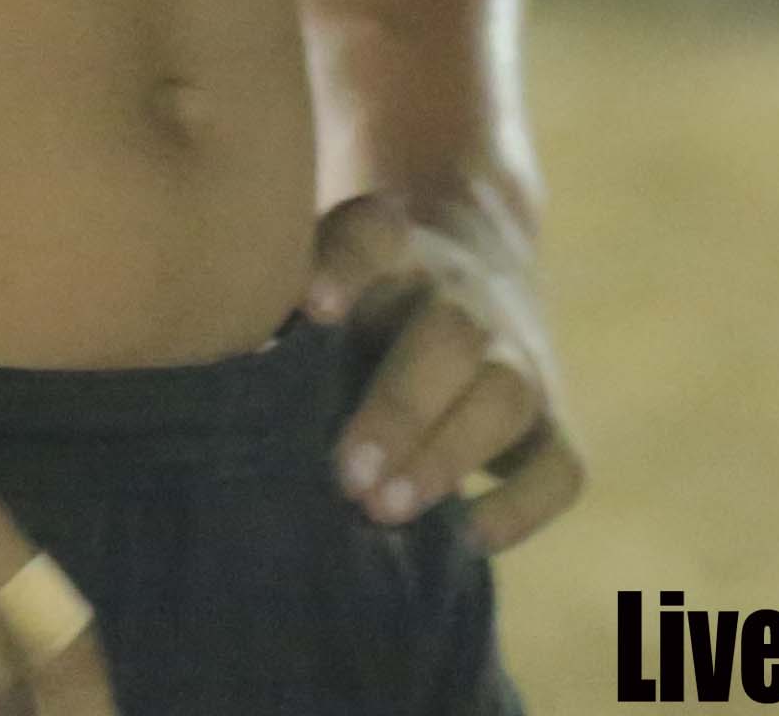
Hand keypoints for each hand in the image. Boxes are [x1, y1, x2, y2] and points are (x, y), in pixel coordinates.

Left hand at [304, 185, 583, 548]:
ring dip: (447, 456)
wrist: (478, 258)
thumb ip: (278, 303)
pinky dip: (522, 507)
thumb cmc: (363, 289)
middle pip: (449, 335)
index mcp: (395, 244)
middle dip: (400, 409)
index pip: (371, 239)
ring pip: (506, 397)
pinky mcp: (552, 421)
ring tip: (386, 510)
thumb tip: (217, 356)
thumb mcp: (321, 269)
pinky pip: (561, 466)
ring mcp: (519, 356)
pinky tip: (464, 540)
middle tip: (347, 475)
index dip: (344, 270)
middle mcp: (465, 295)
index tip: (312, 309)